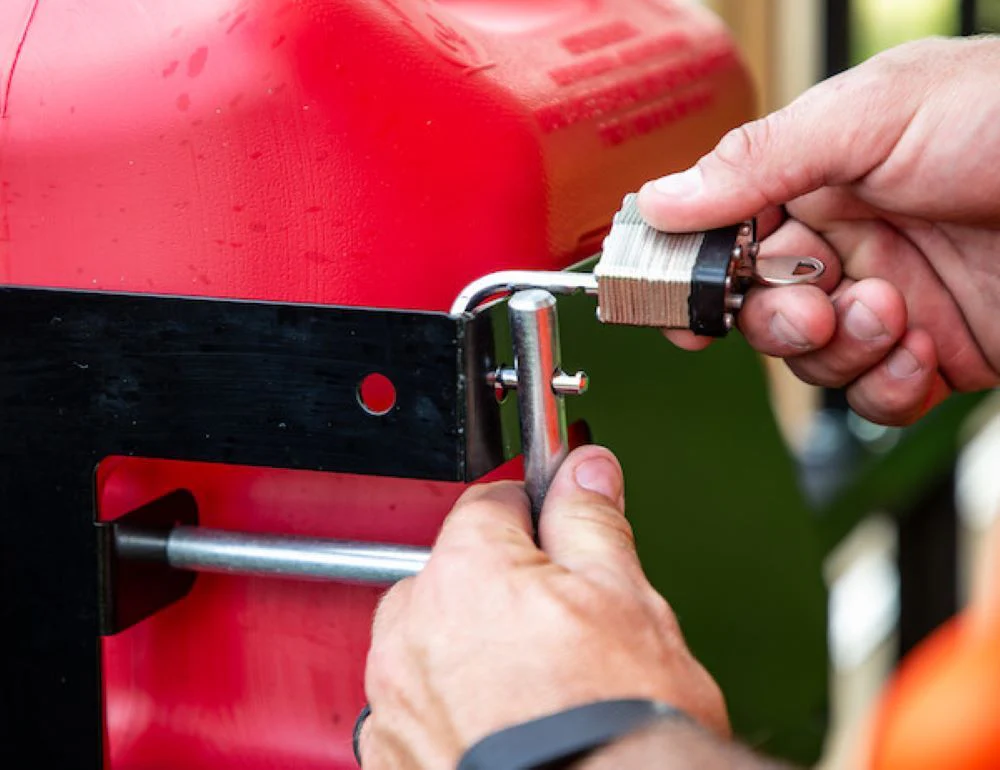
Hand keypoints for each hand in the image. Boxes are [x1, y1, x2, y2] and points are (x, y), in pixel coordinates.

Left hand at [358, 446, 727, 768]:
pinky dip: (448, 708)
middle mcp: (411, 629)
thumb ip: (590, 520)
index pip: (491, 503)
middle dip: (498, 587)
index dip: (536, 518)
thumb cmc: (612, 722)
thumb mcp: (625, 597)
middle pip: (453, 574)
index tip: (557, 537)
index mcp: (465, 570)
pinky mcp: (390, 756)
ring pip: (429, 642)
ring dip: (466, 649)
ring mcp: (395, 699)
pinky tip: (500, 724)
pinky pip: (415, 705)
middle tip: (558, 628)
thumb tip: (586, 470)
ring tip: (532, 685)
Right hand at [638, 36, 999, 425]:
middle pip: (758, 310)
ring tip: (893, 314)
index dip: (692, 274)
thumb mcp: (875, 115)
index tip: (673, 307)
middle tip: (812, 309)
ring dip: (841, 352)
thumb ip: (760, 161)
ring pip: (812, 362)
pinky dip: (888, 386)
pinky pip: (876, 397)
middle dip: (775, 321)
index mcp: (819, 179)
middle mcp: (847, 243)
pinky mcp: (935, 353)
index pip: (725, 234)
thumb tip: (660, 200)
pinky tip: (924, 349)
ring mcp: (889, 301)